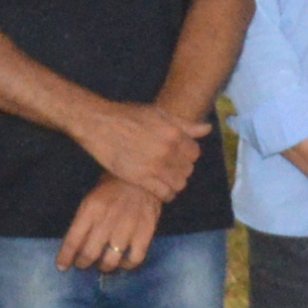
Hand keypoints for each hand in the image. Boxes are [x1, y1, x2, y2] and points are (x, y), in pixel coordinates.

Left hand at [58, 176, 162, 272]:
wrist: (142, 177)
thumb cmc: (112, 188)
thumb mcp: (91, 199)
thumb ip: (83, 222)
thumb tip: (75, 248)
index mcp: (90, 210)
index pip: (73, 240)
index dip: (65, 257)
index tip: (62, 267)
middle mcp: (106, 221)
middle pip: (90, 254)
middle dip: (83, 264)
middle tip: (83, 264)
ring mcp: (127, 228)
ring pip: (111, 261)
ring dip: (104, 267)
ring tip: (103, 265)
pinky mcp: (145, 232)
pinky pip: (134, 259)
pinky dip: (127, 266)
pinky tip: (123, 262)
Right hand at [79, 99, 205, 204]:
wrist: (100, 124)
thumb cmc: (128, 116)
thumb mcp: (158, 113)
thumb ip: (184, 124)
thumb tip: (207, 129)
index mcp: (173, 133)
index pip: (195, 153)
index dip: (188, 155)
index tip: (179, 155)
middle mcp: (167, 150)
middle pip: (188, 169)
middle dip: (182, 169)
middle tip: (171, 167)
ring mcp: (154, 166)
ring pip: (179, 184)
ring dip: (175, 183)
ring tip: (166, 178)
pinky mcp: (140, 178)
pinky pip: (164, 194)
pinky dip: (166, 194)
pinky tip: (160, 189)